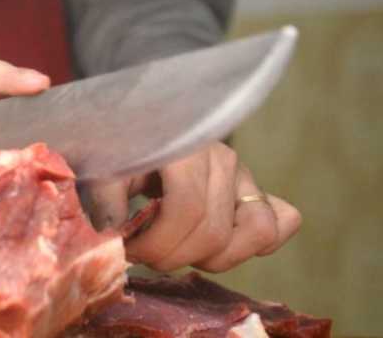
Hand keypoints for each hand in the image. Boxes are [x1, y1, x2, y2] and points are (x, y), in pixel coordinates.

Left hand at [83, 143, 300, 271]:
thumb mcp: (102, 164)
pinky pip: (281, 222)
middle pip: (215, 232)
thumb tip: (115, 228)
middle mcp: (223, 159)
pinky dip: (255, 244)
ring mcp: (244, 174)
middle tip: (144, 253)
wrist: (138, 125)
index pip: (187, 210)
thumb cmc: (118, 148)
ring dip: (214, 258)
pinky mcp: (254, 191)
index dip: (156, 243)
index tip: (129, 249)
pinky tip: (218, 247)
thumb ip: (104, 194)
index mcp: (185, 149)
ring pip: (256, 233)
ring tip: (179, 250)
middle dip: (174, 256)